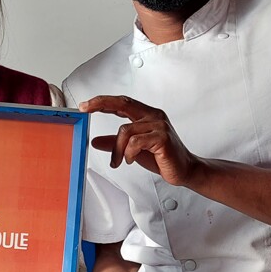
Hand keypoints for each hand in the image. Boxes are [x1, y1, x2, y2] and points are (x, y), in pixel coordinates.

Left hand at [79, 95, 200, 185]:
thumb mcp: (133, 150)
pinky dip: (129, 153)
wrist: (185, 170)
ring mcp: (159, 126)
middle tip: (85, 109)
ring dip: (117, 149)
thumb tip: (96, 141)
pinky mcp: (162, 138)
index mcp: (148, 115)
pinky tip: (131, 160)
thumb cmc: (163, 158)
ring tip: (119, 161)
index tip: (85, 105)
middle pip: (123, 103)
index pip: (122, 102)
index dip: (103, 101)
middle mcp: (154, 116)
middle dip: (101, 104)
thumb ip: (116, 143)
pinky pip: (136, 142)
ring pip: (126, 131)